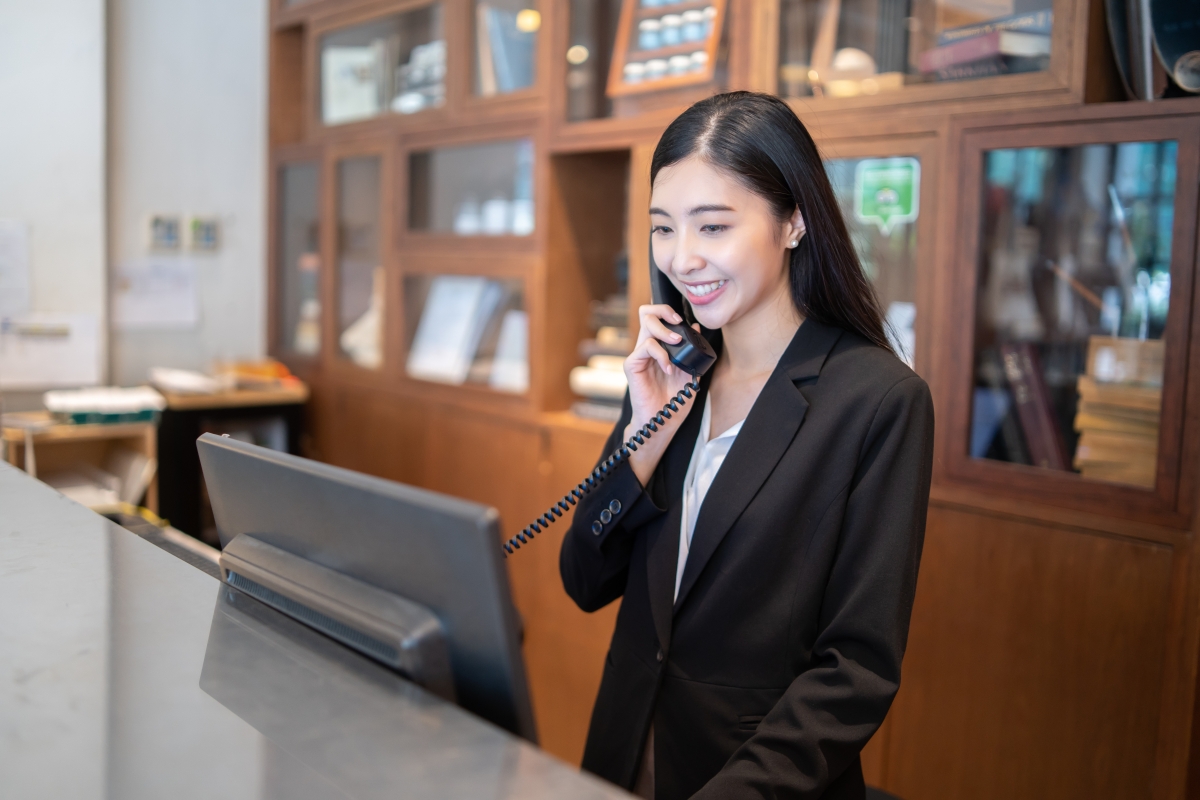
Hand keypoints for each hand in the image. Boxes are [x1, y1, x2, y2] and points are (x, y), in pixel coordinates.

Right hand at [622, 304, 700, 485]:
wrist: (663, 420)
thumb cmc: (674, 399)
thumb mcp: (690, 372)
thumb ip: (691, 351)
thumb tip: (697, 327)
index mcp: (660, 346)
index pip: (657, 316)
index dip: (668, 311)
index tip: (683, 321)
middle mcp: (647, 347)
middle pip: (647, 312)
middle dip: (664, 311)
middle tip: (678, 323)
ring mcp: (639, 355)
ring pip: (646, 324)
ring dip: (665, 331)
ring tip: (676, 343)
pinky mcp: (632, 365)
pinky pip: (645, 347)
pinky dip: (661, 354)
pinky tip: (669, 368)